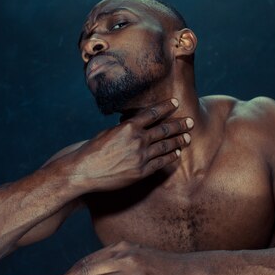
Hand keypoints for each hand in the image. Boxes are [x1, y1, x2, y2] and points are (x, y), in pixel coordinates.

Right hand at [59, 98, 192, 191]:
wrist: (85, 171)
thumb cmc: (94, 150)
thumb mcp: (109, 132)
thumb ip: (126, 128)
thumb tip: (137, 124)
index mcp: (128, 127)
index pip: (153, 113)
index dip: (166, 107)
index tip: (176, 103)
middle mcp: (137, 140)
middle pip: (164, 129)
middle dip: (179, 125)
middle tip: (190, 122)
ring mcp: (141, 156)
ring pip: (166, 146)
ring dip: (178, 141)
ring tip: (187, 137)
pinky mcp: (142, 171)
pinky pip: (161, 162)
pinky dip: (171, 156)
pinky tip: (177, 153)